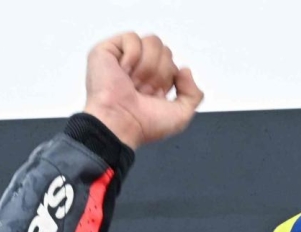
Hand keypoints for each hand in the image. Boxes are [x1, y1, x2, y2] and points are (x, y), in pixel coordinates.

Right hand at [84, 32, 203, 148]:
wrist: (122, 124)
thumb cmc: (145, 124)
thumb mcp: (181, 115)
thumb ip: (193, 94)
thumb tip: (184, 70)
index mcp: (153, 79)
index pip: (171, 61)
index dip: (168, 78)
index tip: (155, 96)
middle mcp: (139, 67)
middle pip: (164, 49)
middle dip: (158, 73)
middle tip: (142, 90)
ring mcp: (123, 57)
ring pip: (151, 42)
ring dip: (146, 67)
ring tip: (133, 83)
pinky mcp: (107, 50)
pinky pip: (131, 38)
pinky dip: (132, 57)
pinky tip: (123, 72)